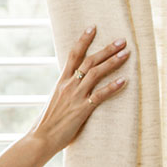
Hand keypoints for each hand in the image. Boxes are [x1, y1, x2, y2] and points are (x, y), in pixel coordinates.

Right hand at [30, 26, 130, 152]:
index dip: (83, 40)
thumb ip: (66, 92)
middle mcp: (68, 85)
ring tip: (127, 54)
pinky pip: (100, 95)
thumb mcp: (55, 101)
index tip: (93, 27)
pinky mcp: (82, 109)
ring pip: (96, 73)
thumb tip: (74, 87)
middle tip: (122, 40)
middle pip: (89, 61)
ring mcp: (75, 96)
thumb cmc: (47, 123)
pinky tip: (125, 80)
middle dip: (107, 49)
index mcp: (61, 82)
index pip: (72, 55)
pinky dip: (113, 87)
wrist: (40, 139)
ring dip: (112, 62)